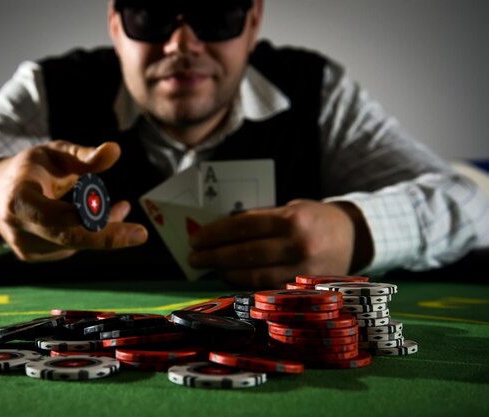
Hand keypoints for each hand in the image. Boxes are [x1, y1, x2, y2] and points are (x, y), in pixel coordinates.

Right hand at [0, 141, 147, 260]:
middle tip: (140, 232)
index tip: (133, 228)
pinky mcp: (33, 256)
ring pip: (75, 243)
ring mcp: (25, 248)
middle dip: (108, 236)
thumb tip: (115, 150)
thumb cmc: (28, 169)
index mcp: (19, 200)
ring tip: (121, 207)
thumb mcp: (54, 153)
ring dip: (102, 228)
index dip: (97, 227)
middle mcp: (19, 230)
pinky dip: (90, 233)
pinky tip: (100, 217)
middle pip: (71, 239)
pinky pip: (71, 247)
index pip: (60, 221)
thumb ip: (84, 155)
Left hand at [188, 199, 372, 288]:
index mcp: (292, 219)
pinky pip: (267, 288)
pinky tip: (229, 278)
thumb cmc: (313, 218)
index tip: (196, 238)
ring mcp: (303, 270)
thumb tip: (218, 232)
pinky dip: (245, 284)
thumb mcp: (290, 208)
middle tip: (194, 257)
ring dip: (226, 273)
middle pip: (245, 254)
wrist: (353, 237)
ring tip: (209, 268)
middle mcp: (298, 246)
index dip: (216, 234)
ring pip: (254, 276)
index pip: (244, 227)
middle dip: (214, 256)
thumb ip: (260, 219)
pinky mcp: (305, 288)